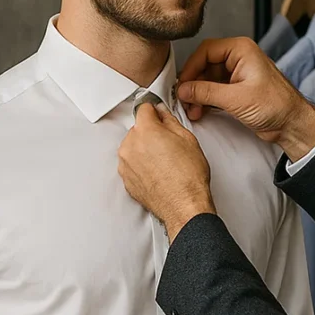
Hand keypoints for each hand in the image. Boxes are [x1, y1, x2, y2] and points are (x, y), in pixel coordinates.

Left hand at [118, 102, 215, 242]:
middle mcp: (130, 146)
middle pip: (137, 129)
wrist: (183, 206)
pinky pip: (131, 164)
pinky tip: (158, 171)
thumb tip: (162, 114)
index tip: (159, 116)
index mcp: (145, 131)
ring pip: (133, 146)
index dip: (154, 111)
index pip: (143, 109)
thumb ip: (170, 120)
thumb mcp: (187, 139)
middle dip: (150, 132)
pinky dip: (141, 165)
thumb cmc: (188, 177)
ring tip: (164, 161)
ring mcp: (125, 164)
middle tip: (168, 144)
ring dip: (144, 149)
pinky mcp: (125, 179)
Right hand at [176, 37, 314, 160]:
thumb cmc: (277, 105)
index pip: (206, 50)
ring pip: (207, 79)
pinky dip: (205, 100)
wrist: (292, 124)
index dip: (191, 67)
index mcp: (241, 50)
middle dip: (193, 84)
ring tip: (192, 110)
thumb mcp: (236, 98)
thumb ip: (206, 92)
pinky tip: (200, 111)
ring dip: (198, 95)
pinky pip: (214, 90)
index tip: (182, 84)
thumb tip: (184, 89)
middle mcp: (238, 58)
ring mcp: (237, 74)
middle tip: (185, 99)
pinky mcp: (237, 89)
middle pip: (204, 65)